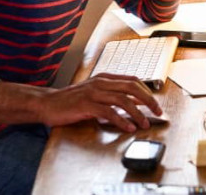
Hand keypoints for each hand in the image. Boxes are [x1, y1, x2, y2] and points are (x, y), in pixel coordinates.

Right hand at [41, 74, 161, 131]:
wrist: (48, 103)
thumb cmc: (71, 101)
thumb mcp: (94, 93)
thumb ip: (112, 95)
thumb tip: (133, 103)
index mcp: (104, 78)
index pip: (133, 81)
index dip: (147, 92)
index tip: (156, 104)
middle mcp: (101, 82)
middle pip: (132, 87)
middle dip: (148, 100)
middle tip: (157, 112)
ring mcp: (93, 93)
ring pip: (123, 100)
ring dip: (137, 113)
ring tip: (144, 124)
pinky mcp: (86, 105)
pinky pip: (109, 112)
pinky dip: (121, 120)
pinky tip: (128, 127)